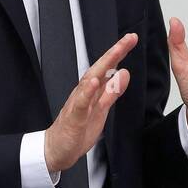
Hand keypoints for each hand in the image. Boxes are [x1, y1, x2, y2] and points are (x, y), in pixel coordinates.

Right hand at [44, 32, 137, 173]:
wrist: (57, 149)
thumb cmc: (77, 129)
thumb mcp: (101, 109)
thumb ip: (112, 91)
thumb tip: (124, 73)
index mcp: (92, 91)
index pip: (107, 68)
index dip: (119, 53)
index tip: (131, 39)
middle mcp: (84, 92)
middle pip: (100, 68)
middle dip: (114, 52)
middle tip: (129, 38)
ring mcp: (78, 104)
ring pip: (90, 81)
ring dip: (102, 66)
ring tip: (115, 53)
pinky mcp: (74, 118)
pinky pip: (80, 104)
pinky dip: (87, 92)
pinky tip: (94, 83)